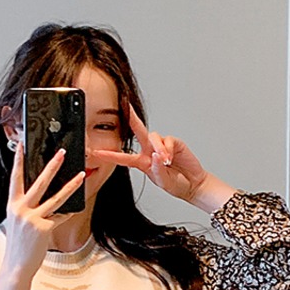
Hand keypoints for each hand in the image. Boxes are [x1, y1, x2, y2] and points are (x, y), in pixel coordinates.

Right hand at [1, 141, 85, 277]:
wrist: (16, 267)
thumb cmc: (18, 245)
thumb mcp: (17, 223)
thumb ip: (25, 208)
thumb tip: (40, 195)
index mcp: (13, 206)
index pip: (15, 178)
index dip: (18, 161)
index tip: (22, 145)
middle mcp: (21, 209)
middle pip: (40, 182)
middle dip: (52, 166)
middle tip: (62, 153)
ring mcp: (33, 219)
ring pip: (56, 198)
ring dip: (71, 185)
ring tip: (81, 175)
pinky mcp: (44, 229)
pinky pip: (60, 217)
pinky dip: (68, 213)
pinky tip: (76, 207)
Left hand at [94, 105, 213, 204]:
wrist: (192, 184)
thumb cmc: (176, 184)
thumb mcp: (162, 182)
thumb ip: (157, 170)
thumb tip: (155, 155)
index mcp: (142, 162)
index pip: (123, 157)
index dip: (110, 155)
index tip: (96, 153)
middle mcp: (150, 151)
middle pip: (138, 131)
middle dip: (131, 118)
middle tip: (124, 105)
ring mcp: (161, 146)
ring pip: (153, 138)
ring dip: (159, 149)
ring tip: (166, 161)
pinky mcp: (173, 142)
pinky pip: (167, 140)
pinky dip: (169, 149)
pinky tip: (171, 158)